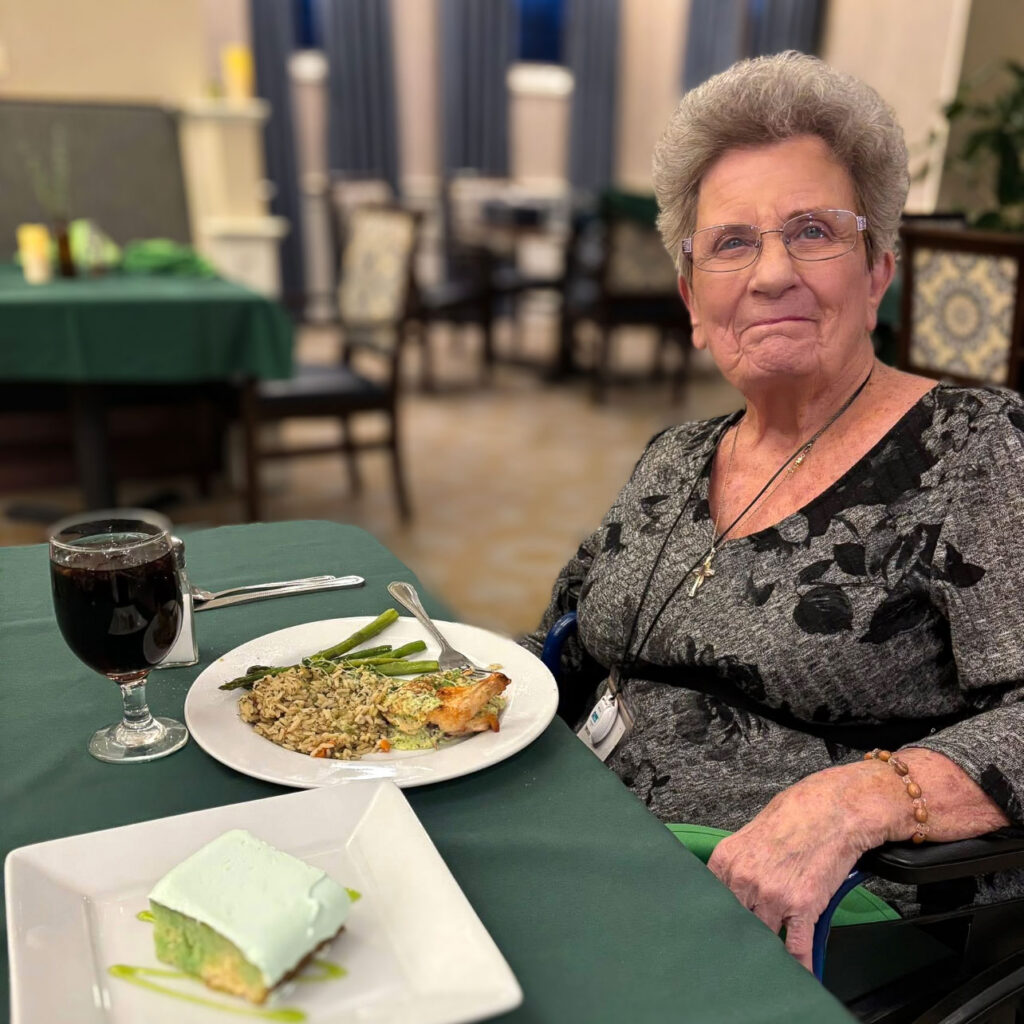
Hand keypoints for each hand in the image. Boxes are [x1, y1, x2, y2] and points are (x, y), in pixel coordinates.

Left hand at [706, 765, 891, 969]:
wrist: (834, 810)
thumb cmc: (796, 817)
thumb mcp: (750, 836)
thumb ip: (736, 866)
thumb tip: (728, 891)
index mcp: (726, 859)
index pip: (711, 902)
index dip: (717, 920)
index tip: (717, 934)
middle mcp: (744, 878)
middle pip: (734, 922)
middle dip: (740, 935)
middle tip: (742, 951)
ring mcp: (771, 895)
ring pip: (762, 936)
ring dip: (768, 948)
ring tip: (768, 962)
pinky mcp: (801, 906)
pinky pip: (796, 948)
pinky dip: (798, 966)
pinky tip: (798, 977)